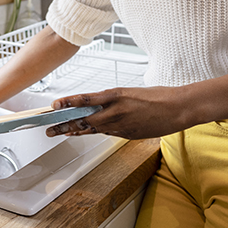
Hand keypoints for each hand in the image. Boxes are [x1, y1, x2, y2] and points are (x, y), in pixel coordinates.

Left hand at [45, 86, 190, 139]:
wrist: (177, 108)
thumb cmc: (157, 96)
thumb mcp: (129, 92)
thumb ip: (111, 99)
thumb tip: (96, 104)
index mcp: (116, 95)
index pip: (86, 99)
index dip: (68, 103)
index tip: (55, 105)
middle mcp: (116, 111)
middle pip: (85, 119)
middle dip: (65, 123)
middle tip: (49, 127)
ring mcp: (122, 124)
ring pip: (93, 128)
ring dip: (75, 130)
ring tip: (60, 132)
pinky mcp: (128, 134)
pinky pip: (106, 133)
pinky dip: (93, 132)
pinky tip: (82, 133)